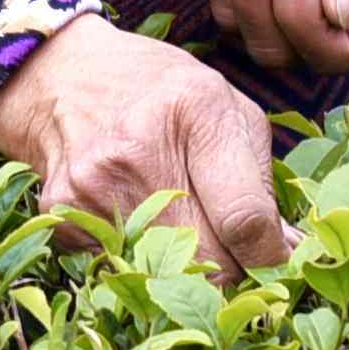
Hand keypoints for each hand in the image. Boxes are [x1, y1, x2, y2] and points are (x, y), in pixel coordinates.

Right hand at [0, 16, 291, 274]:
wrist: (63, 73)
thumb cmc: (159, 90)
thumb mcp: (225, 105)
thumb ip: (260, 178)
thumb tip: (287, 253)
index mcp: (197, 109)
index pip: (245, 219)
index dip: (272, 257)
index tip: (280, 264)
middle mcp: (141, 148)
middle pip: (209, 262)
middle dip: (234, 270)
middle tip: (235, 255)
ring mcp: (95, 183)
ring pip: (166, 276)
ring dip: (186, 268)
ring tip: (181, 228)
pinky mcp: (61, 212)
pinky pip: (121, 267)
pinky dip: (138, 258)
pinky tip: (135, 217)